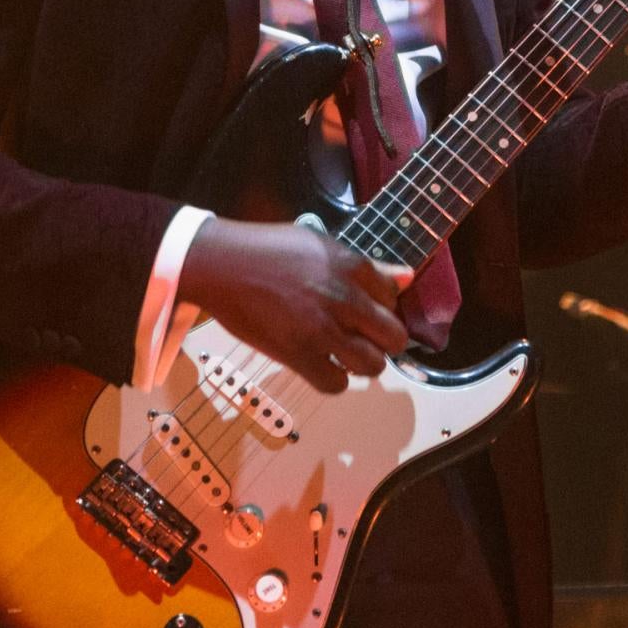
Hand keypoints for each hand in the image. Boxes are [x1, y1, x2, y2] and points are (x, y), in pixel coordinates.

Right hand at [176, 219, 412, 393]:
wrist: (221, 264)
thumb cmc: (266, 249)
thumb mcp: (320, 243)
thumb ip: (366, 266)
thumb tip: (406, 277)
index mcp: (351, 266)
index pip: (394, 297)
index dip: (383, 307)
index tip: (368, 312)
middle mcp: (343, 298)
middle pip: (394, 336)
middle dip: (384, 341)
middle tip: (365, 338)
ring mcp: (321, 329)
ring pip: (372, 366)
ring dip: (363, 364)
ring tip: (345, 354)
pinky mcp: (297, 354)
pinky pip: (335, 384)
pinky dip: (333, 380)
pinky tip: (322, 366)